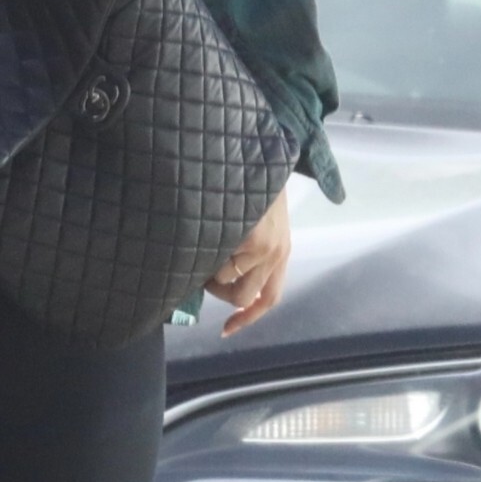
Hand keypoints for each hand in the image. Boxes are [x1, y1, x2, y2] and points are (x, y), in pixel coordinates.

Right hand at [205, 189, 290, 336]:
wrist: (254, 151)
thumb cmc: (250, 182)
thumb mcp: (258, 219)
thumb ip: (247, 247)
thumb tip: (217, 277)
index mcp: (280, 251)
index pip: (269, 297)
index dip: (247, 318)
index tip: (225, 330)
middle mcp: (276, 253)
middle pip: (242, 296)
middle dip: (217, 290)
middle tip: (203, 269)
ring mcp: (265, 248)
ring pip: (224, 282)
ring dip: (207, 270)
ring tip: (201, 241)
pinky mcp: (252, 240)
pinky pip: (217, 264)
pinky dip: (204, 252)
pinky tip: (202, 226)